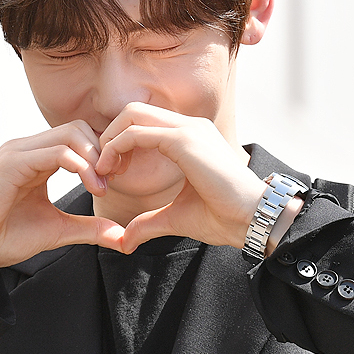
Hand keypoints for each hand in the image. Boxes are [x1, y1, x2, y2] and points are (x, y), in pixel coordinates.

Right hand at [0, 121, 125, 278]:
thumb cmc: (4, 237)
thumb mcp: (58, 230)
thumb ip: (89, 228)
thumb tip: (123, 237)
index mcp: (38, 158)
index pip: (80, 136)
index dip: (103, 154)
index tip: (116, 181)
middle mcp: (28, 148)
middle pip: (79, 127)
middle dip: (102, 151)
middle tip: (113, 181)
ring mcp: (18, 152)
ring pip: (70, 134)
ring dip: (93, 158)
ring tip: (101, 187)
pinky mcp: (11, 163)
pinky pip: (55, 152)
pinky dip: (79, 165)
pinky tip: (90, 187)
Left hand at [94, 103, 268, 252]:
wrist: (252, 220)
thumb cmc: (223, 218)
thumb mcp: (175, 218)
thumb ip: (148, 223)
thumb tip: (125, 242)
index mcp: (191, 137)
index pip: (144, 124)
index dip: (120, 144)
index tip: (111, 173)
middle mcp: (189, 127)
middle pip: (133, 112)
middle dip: (110, 136)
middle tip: (102, 168)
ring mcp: (188, 130)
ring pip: (131, 116)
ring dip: (109, 141)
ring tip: (103, 170)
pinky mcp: (183, 140)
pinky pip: (136, 133)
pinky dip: (115, 148)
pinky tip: (111, 171)